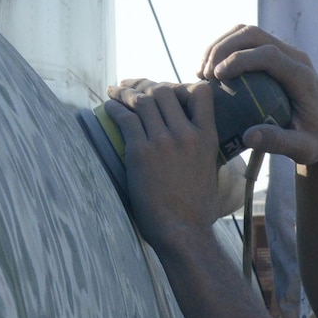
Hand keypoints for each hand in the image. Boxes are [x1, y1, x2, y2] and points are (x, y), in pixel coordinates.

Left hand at [104, 78, 221, 250]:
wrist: (183, 232)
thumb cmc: (196, 212)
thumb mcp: (209, 172)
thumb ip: (203, 153)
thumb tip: (196, 148)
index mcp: (207, 138)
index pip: (200, 92)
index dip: (180, 85)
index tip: (166, 89)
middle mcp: (187, 134)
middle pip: (164, 91)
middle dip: (146, 85)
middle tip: (131, 87)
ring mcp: (164, 142)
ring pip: (143, 100)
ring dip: (125, 92)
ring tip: (114, 91)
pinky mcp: (141, 152)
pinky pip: (126, 119)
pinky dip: (114, 108)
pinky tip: (107, 106)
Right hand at [197, 25, 317, 169]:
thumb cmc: (316, 141)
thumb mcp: (302, 149)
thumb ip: (278, 142)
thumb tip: (248, 136)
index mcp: (302, 76)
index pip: (269, 55)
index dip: (240, 59)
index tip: (216, 76)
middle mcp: (294, 57)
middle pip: (253, 34)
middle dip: (223, 48)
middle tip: (203, 75)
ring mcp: (284, 53)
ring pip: (247, 33)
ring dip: (220, 46)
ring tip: (202, 73)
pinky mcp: (275, 55)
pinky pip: (246, 42)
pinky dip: (224, 50)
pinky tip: (210, 73)